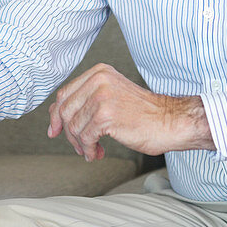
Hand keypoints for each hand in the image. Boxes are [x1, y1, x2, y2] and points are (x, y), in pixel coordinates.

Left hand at [47, 64, 214, 160]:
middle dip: (68, 133)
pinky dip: (88, 149)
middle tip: (79, 146)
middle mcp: (98, 80)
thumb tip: (55, 117)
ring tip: (92, 150)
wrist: (171, 121)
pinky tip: (97, 153)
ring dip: (80, 144)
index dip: (56, 115)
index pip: (64, 94)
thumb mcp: (111, 96)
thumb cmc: (144, 113)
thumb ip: (85, 100)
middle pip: (64, 110)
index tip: (55, 130)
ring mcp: (101, 97)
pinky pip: (84, 137)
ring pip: (73, 126)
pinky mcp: (106, 116)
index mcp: (98, 73)